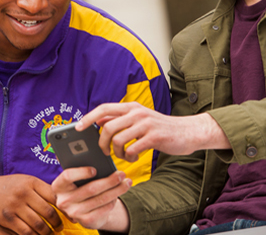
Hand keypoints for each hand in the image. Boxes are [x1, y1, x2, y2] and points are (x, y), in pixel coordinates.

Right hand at [0, 174, 62, 234]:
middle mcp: (24, 192)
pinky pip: (25, 231)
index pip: (54, 196)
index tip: (70, 215)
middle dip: (57, 223)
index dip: (64, 207)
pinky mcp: (7, 218)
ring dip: (47, 232)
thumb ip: (40, 189)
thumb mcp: (24, 181)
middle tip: (60, 228)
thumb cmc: (7, 186)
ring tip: (50, 233)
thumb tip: (61, 199)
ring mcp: (15, 206)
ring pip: (38, 224)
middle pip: (48, 212)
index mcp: (31, 182)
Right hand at [52, 168, 130, 231]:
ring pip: (100, 199)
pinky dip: (113, 201)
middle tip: (121, 174)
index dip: (81, 172)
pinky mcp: (85, 222)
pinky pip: (103, 209)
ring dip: (116, 190)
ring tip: (126, 182)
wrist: (83, 210)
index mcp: (58, 186)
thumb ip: (82, 169)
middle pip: (90, 189)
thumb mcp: (77, 179)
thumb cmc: (81, 187)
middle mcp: (64, 201)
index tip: (95, 169)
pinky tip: (118, 194)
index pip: (67, 176)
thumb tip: (98, 159)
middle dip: (109, 180)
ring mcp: (74, 213)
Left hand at [78, 102, 229, 161]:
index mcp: (131, 107)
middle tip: (104, 151)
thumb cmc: (160, 128)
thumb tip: (99, 121)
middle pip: (108, 127)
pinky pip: (132, 150)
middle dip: (102, 143)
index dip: (89, 117)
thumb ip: (121, 119)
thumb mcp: (140, 119)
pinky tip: (134, 158)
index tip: (78, 127)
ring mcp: (146, 124)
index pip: (104, 108)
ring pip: (118, 140)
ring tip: (123, 156)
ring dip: (117, 153)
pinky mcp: (154, 137)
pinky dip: (129, 157)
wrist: (187, 132)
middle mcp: (137, 112)